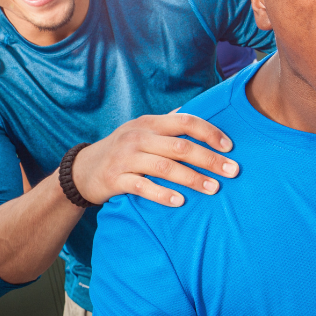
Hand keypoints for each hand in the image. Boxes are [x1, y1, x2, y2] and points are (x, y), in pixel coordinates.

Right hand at [71, 113, 238, 206]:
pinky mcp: (115, 179)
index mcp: (148, 123)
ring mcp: (125, 158)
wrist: (83, 170)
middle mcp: (137, 137)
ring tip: (213, 189)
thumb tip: (199, 114)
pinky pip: (142, 186)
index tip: (230, 147)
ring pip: (164, 167)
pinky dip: (162, 194)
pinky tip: (180, 202)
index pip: (184, 121)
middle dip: (209, 159)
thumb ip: (167, 125)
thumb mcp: (141, 132)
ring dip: (192, 178)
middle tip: (232, 172)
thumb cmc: (122, 150)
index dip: (209, 132)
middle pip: (179, 146)